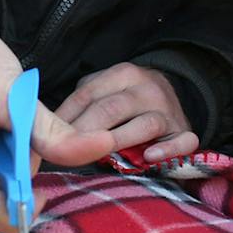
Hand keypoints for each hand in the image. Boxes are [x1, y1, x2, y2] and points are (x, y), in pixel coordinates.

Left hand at [54, 62, 196, 162]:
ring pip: (145, 124)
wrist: (178, 96)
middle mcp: (147, 88)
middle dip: (84, 132)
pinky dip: (168, 150)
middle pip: (111, 109)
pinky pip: (182, 141)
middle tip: (64, 152)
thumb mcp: (106, 90)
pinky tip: (150, 158)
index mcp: (122, 74)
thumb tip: (46, 128)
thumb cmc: (129, 100)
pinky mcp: (186, 131)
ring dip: (120, 141)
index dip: (64, 118)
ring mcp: (169, 110)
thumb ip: (83, 104)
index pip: (87, 95)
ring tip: (99, 155)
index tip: (47, 138)